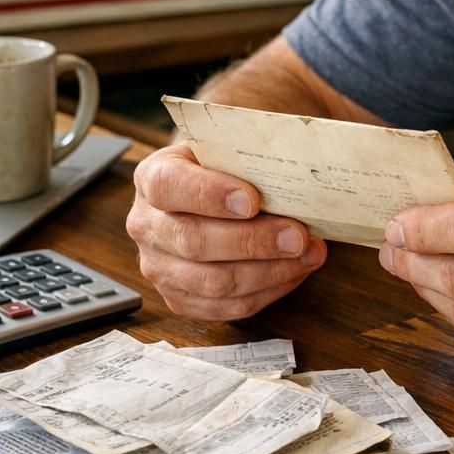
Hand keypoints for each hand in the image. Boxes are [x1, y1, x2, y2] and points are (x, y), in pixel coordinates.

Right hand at [126, 143, 326, 319]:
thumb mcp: (228, 148)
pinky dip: (268, 291)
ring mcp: (159, 267)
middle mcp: (147, 225)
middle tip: (297, 236)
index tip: (253, 200)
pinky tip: (295, 271)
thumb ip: (249, 155)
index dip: (209, 195)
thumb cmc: (226, 169)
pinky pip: (226, 306)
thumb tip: (297, 168)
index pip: (169, 186)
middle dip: (253, 241)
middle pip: (194, 241)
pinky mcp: (180, 299)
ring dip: (268, 271)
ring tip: (307, 254)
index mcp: (152, 177)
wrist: (211, 195)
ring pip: (213, 282)